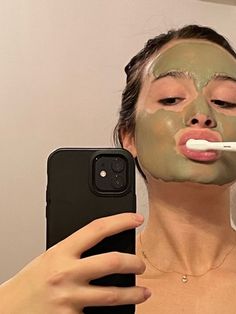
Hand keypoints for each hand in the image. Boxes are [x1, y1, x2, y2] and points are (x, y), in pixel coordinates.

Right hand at [0, 213, 150, 313]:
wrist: (9, 310)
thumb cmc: (29, 283)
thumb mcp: (50, 257)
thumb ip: (74, 251)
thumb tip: (102, 244)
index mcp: (61, 252)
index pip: (97, 229)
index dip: (121, 221)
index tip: (136, 219)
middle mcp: (66, 273)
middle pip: (112, 262)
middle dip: (134, 262)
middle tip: (140, 264)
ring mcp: (70, 298)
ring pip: (112, 294)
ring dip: (133, 293)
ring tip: (143, 292)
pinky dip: (110, 312)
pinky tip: (116, 311)